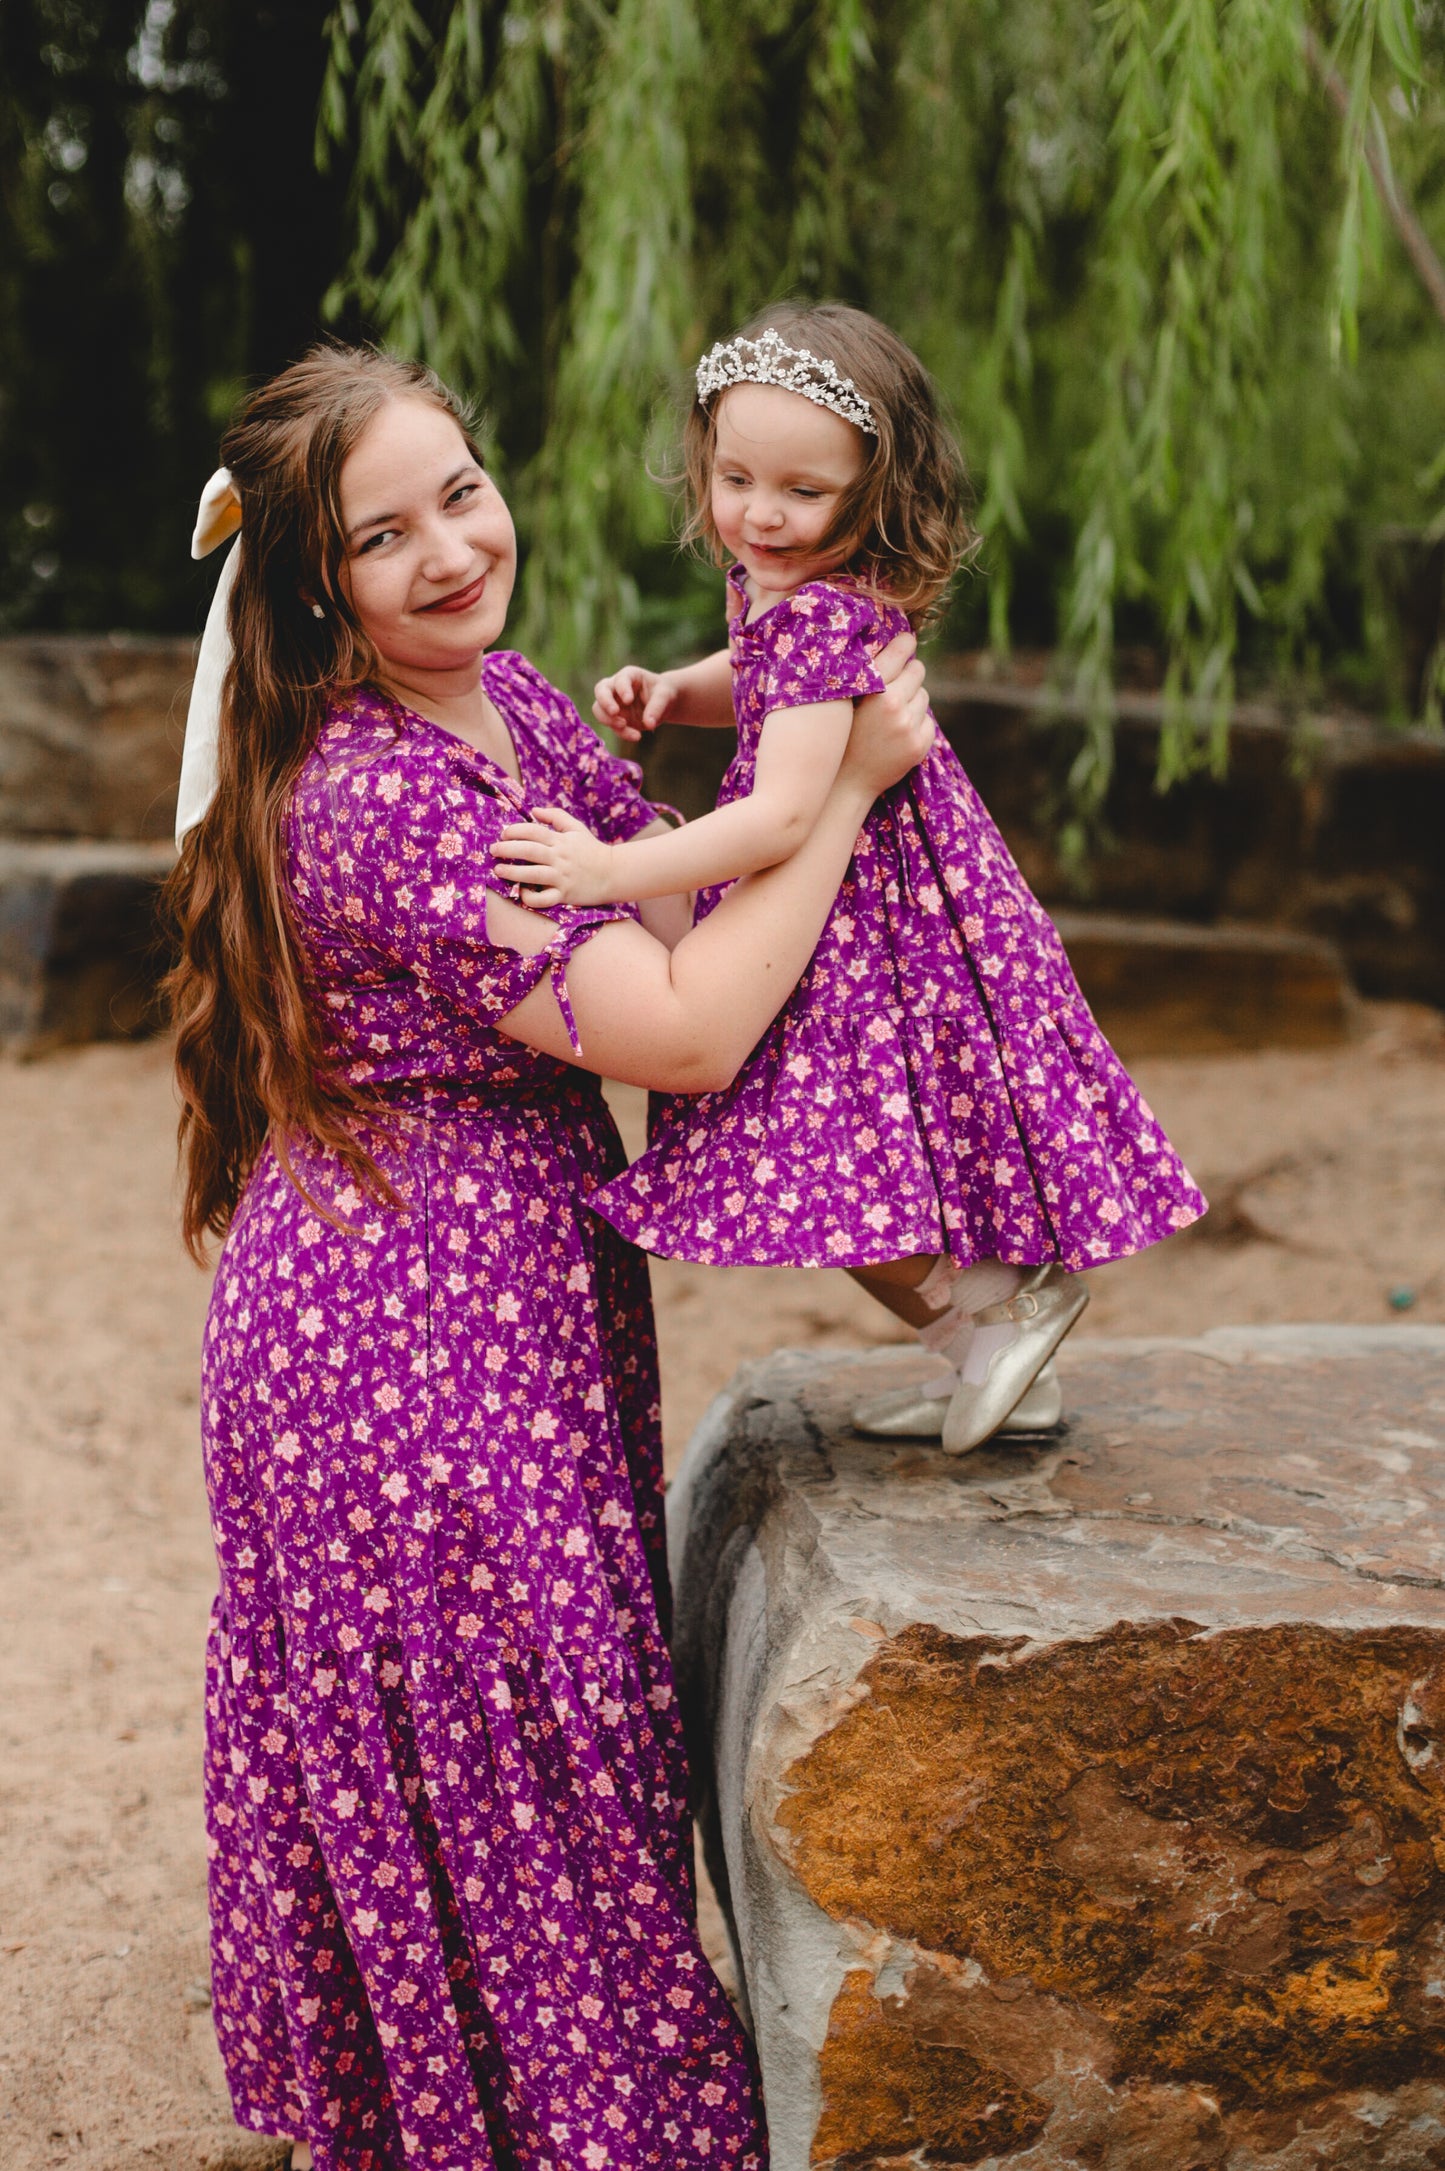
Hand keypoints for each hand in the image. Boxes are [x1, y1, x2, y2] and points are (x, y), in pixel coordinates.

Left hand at [491, 807, 617, 907]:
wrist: (614, 873)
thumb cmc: (592, 850)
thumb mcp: (576, 828)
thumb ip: (556, 817)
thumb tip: (534, 810)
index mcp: (561, 841)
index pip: (533, 831)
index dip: (515, 831)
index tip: (504, 833)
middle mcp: (560, 858)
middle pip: (529, 851)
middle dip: (507, 849)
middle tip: (493, 850)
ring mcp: (562, 878)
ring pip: (532, 874)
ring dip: (512, 872)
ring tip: (498, 870)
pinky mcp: (565, 895)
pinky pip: (543, 899)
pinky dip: (530, 897)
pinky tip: (521, 892)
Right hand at [593, 665, 680, 741]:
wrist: (663, 704)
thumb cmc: (663, 693)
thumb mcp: (664, 696)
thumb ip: (656, 707)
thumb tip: (648, 724)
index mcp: (629, 675)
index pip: (620, 680)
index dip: (622, 689)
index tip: (628, 700)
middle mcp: (616, 687)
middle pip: (600, 691)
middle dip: (605, 702)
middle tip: (614, 712)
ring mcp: (613, 703)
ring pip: (599, 710)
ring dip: (609, 720)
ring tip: (624, 725)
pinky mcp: (615, 719)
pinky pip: (612, 726)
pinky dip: (622, 733)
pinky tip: (637, 736)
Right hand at [839, 633, 932, 797]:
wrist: (844, 782)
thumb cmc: (841, 735)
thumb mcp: (844, 700)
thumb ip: (864, 674)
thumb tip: (893, 642)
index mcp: (870, 688)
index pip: (900, 651)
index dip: (905, 642)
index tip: (907, 640)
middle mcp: (891, 704)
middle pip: (918, 671)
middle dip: (910, 674)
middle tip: (896, 685)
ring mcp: (907, 726)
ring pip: (924, 696)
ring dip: (912, 701)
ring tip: (891, 716)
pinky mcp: (918, 745)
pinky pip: (928, 722)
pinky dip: (917, 725)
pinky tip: (897, 734)